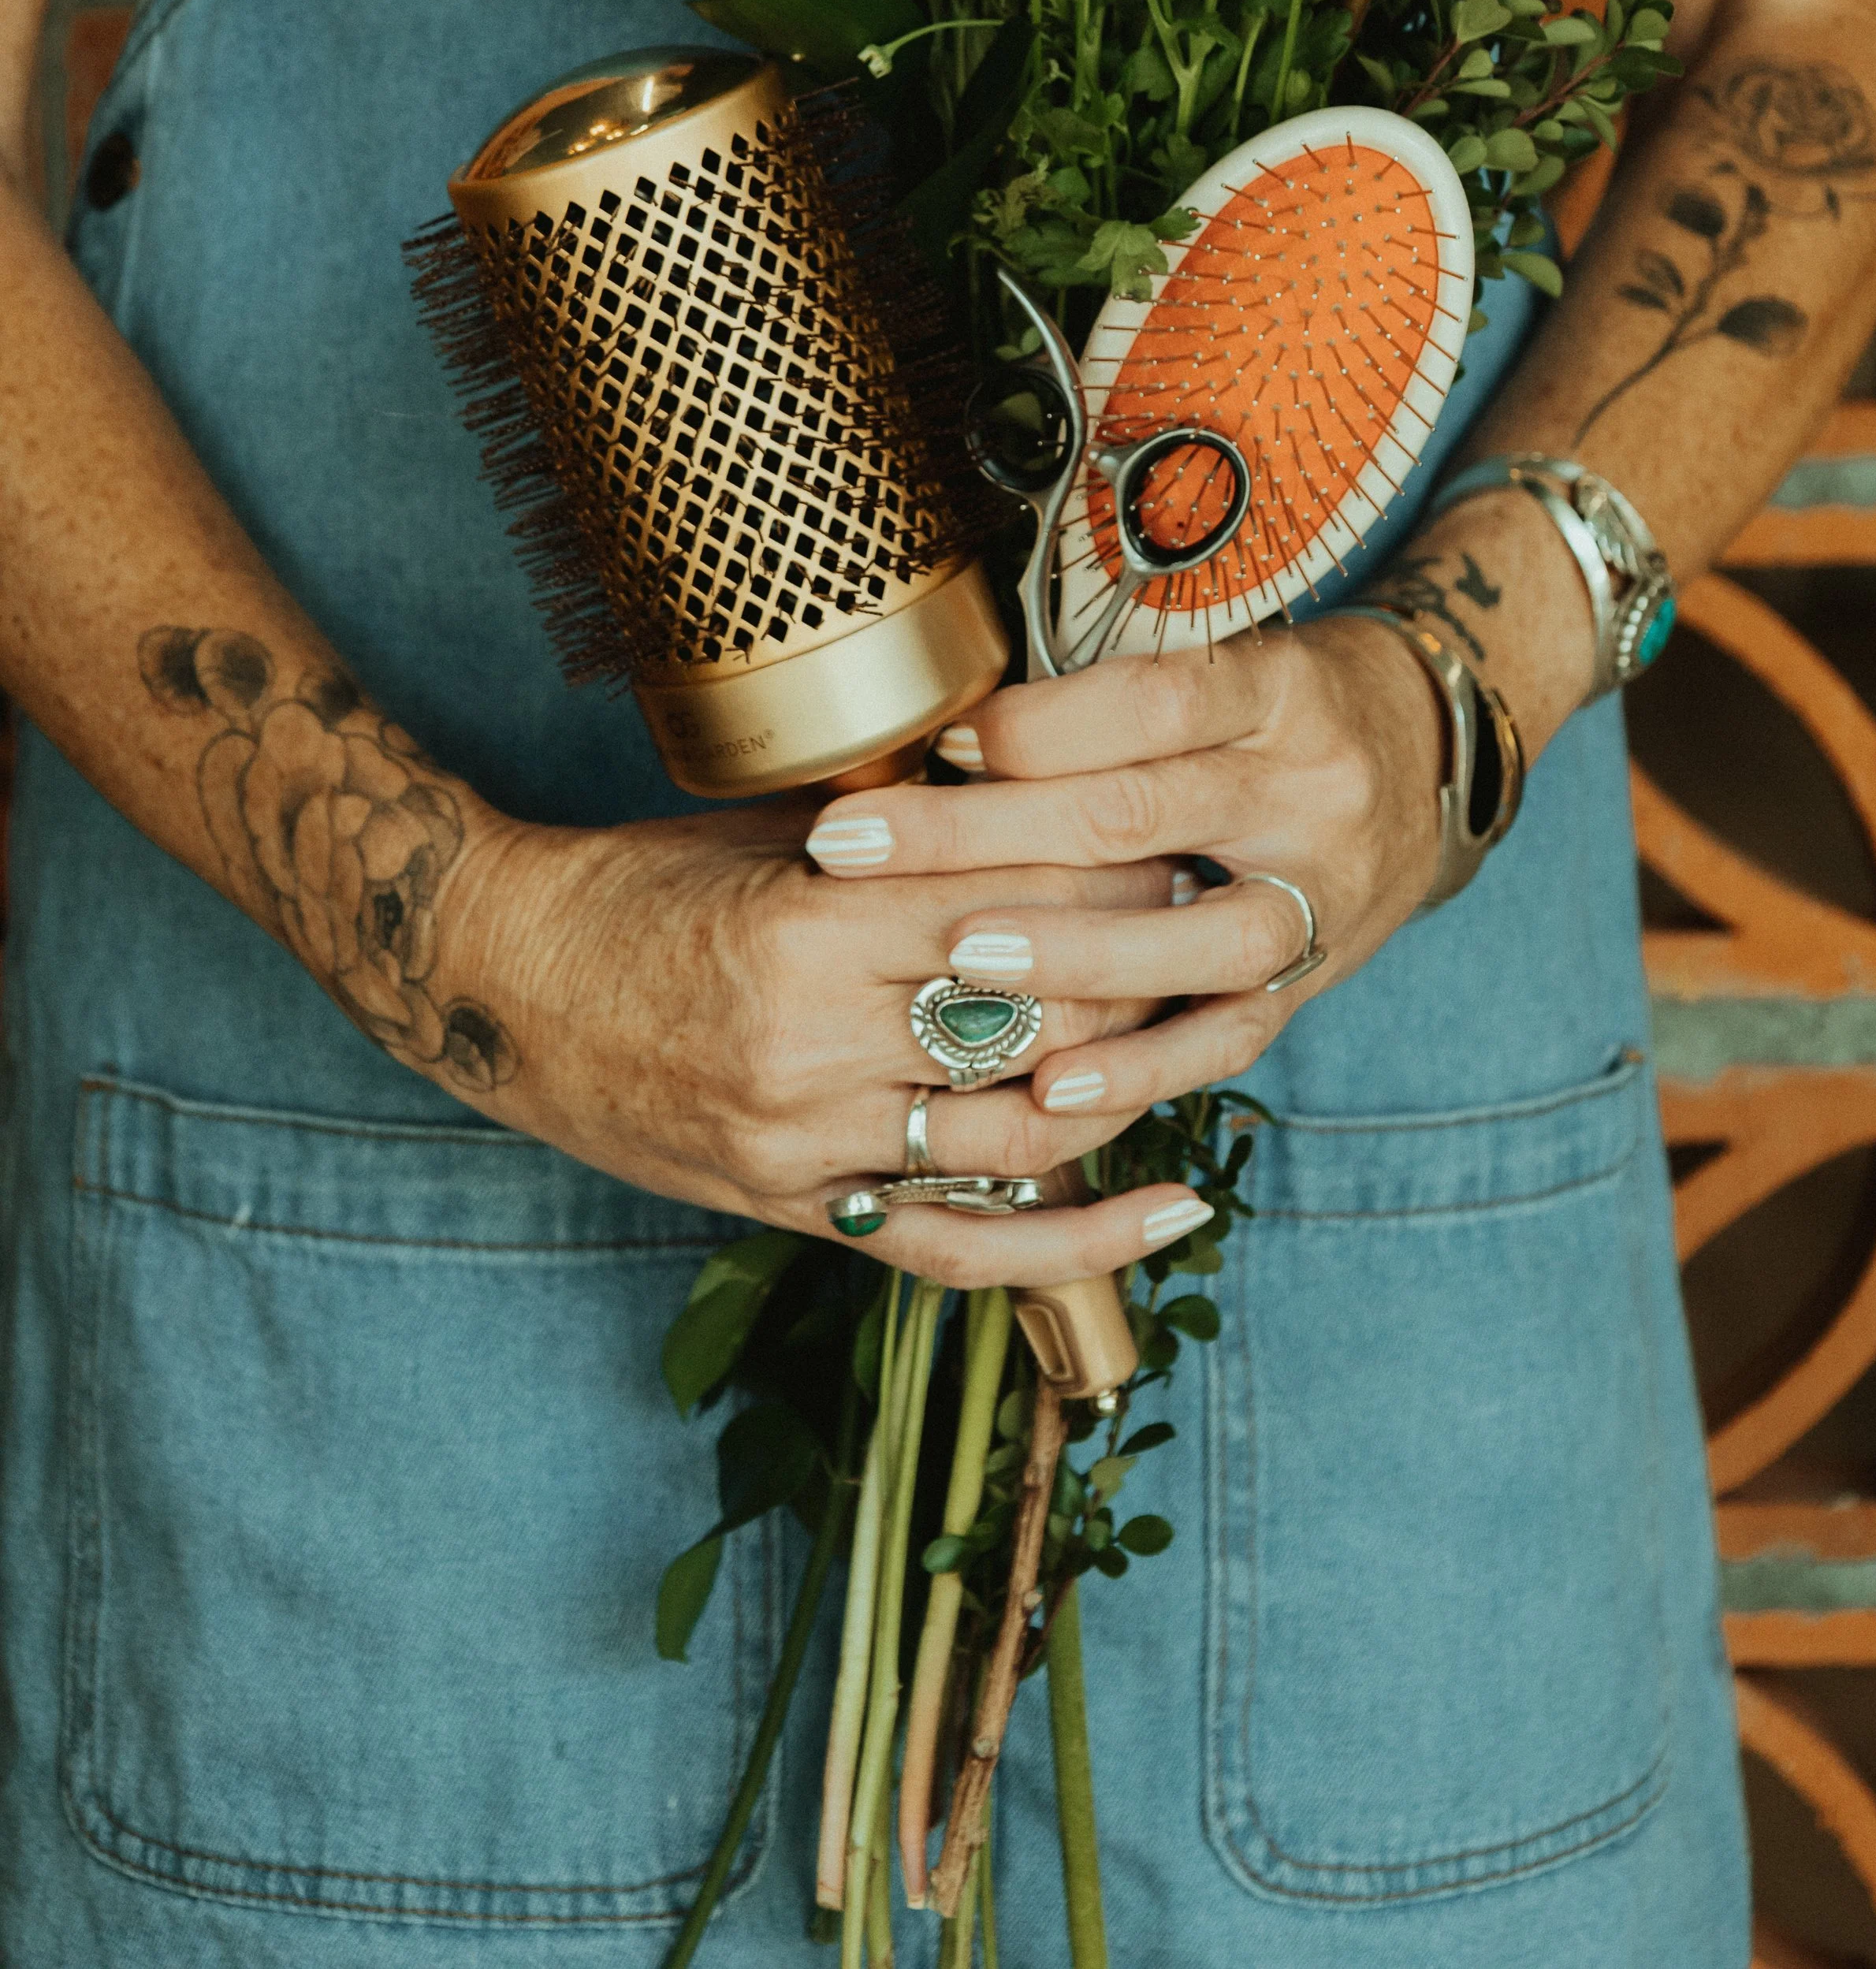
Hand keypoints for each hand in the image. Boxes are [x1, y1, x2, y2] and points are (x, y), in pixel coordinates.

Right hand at [439, 795, 1214, 1286]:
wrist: (499, 980)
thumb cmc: (636, 884)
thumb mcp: (768, 831)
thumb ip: (898, 829)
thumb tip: (1039, 787)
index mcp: (812, 922)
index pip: (1015, 904)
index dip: (1116, 876)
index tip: (1182, 840)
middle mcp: (816, 1042)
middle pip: (1038, 1019)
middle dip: (1144, 970)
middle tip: (1218, 923)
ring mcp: (807, 1140)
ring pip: (1020, 1130)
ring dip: (1126, 1081)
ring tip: (1202, 1030)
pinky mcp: (796, 1206)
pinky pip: (959, 1247)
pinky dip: (1078, 1243)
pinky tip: (1176, 1212)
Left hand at [802, 617, 1444, 1124]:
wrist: (1426, 756)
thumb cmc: (1277, 702)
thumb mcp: (1221, 660)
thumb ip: (1105, 700)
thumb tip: (944, 744)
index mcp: (1281, 690)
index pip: (1152, 702)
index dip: (1036, 727)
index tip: (938, 743)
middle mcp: (1312, 792)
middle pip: (1140, 816)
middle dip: (983, 834)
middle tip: (855, 846)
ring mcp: (1322, 900)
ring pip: (1193, 941)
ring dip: (1065, 956)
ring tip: (953, 958)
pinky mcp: (1315, 983)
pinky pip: (1228, 1040)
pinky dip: (1141, 1071)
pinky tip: (1052, 1090)